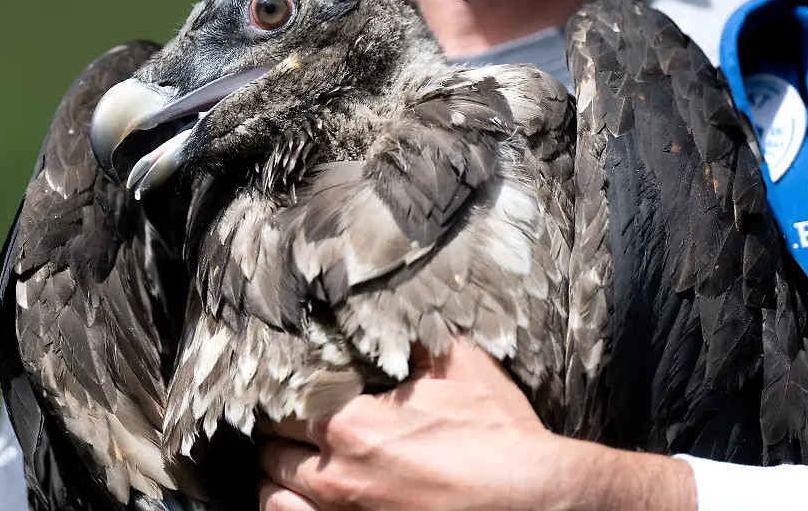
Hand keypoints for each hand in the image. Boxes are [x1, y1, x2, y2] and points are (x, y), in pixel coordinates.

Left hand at [258, 338, 571, 510]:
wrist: (535, 499)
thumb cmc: (500, 438)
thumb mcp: (461, 365)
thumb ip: (415, 340)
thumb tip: (396, 316)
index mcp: (351, 422)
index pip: (283, 402)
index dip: (287, 392)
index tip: (297, 389)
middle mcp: (336, 475)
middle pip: (273, 449)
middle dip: (284, 432)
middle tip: (299, 423)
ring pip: (273, 496)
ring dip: (280, 475)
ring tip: (296, 464)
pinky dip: (290, 509)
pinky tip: (304, 499)